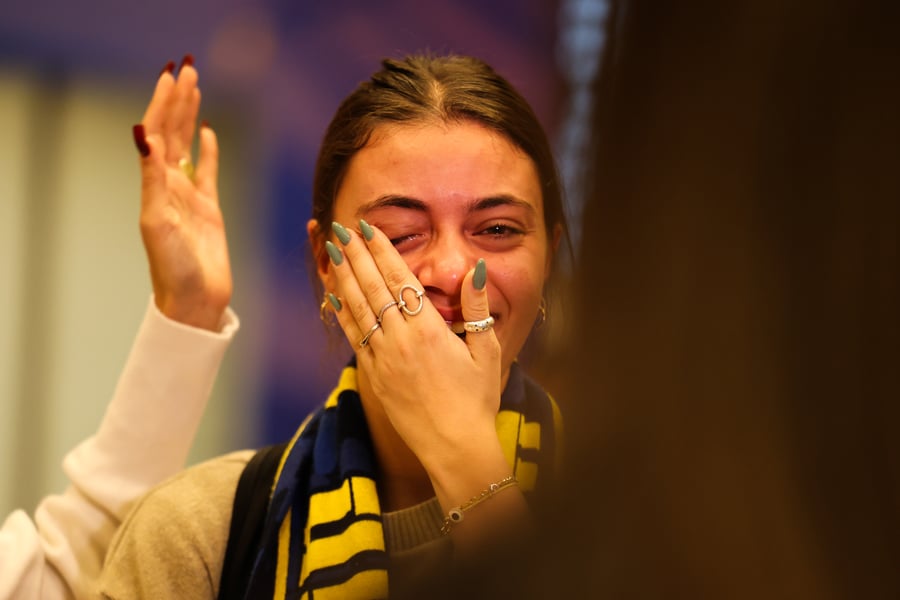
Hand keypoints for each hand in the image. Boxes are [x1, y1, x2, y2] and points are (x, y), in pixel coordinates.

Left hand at [131, 56, 231, 330]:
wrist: (194, 300)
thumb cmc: (173, 269)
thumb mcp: (158, 221)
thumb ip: (153, 178)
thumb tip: (145, 135)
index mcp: (155, 186)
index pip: (157, 134)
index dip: (163, 104)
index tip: (172, 76)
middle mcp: (169, 186)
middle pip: (172, 132)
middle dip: (178, 100)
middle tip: (188, 68)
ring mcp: (189, 196)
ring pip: (188, 146)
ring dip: (190, 117)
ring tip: (196, 88)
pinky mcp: (209, 209)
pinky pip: (207, 171)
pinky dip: (208, 150)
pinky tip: (209, 133)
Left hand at [323, 220, 503, 478]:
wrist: (454, 446)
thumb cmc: (476, 400)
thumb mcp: (486, 351)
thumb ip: (477, 308)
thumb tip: (474, 269)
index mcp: (429, 331)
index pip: (400, 280)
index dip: (382, 251)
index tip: (368, 228)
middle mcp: (401, 341)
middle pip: (373, 288)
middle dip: (355, 255)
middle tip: (341, 229)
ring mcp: (383, 359)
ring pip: (358, 309)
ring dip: (343, 277)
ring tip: (330, 251)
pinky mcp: (375, 375)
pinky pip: (354, 336)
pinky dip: (342, 313)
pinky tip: (334, 295)